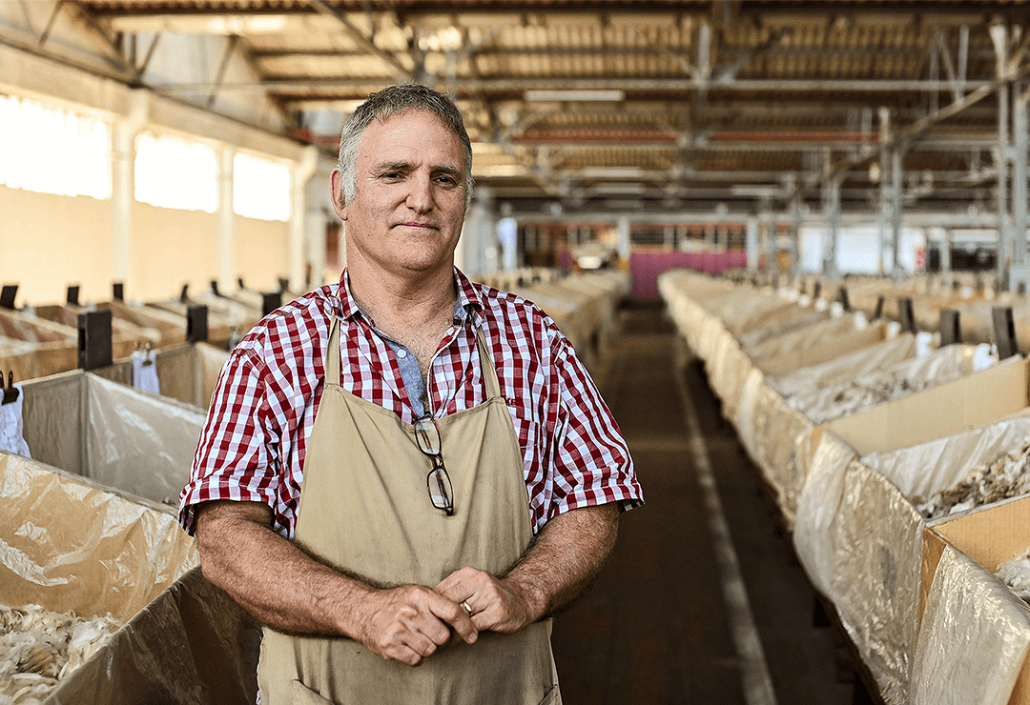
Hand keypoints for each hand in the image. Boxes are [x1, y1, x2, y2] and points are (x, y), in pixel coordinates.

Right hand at [356, 584, 477, 665]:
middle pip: (443, 637)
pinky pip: (416, 660)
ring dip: (427, 647)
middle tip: (431, 633)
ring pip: (431, 650)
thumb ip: (440, 602)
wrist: (364, 611)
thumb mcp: (418, 593)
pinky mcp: (390, 646)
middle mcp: (410, 612)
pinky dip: (415, 656)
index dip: (466, 626)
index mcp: (421, 596)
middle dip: (441, 639)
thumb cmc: (397, 602)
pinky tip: (408, 645)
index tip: (473, 636)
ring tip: (416, 637)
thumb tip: (467, 616)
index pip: (452, 612)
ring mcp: (399, 630)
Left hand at [435, 566, 538, 634]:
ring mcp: (489, 596)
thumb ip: (453, 591)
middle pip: (449, 602)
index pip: (442, 589)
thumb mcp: (472, 585)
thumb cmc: (492, 594)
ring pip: (460, 615)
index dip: (432, 606)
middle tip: (430, 631)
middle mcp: (479, 581)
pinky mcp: (496, 612)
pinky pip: (472, 626)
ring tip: (442, 638)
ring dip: (450, 628)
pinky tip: (460, 638)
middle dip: (439, 618)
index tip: (426, 618)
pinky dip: (463, 634)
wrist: (524, 598)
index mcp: (469, 573)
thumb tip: (427, 604)